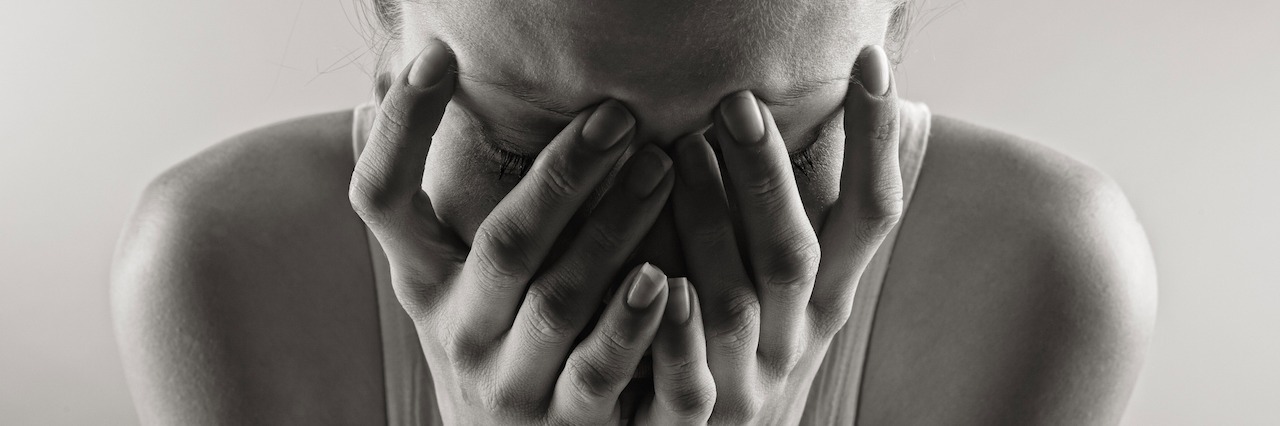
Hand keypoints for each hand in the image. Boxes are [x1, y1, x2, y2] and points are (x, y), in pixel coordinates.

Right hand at [349, 40, 714, 423]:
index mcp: (422, 279)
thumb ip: (432, 192)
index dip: (402, 130)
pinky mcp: (563, 422)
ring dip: (611, 233)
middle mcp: (455, 329)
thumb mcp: (447, 274)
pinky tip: (665, 278)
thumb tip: (382, 82)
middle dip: (560, 175)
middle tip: (618, 116)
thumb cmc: (489, 334)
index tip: (436, 56)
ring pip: (558, 301)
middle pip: (501, 244)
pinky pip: (599, 371)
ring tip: (659, 170)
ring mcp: (507, 381)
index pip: (382, 198)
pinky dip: (631, 325)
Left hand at [669, 44, 903, 422]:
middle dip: (768, 177)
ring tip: (680, 155)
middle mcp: (798, 335)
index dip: (875, 142)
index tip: (871, 64)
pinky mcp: (700, 418)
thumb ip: (802, 211)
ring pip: (735, 302)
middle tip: (736, 104)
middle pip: (795, 252)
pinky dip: (677, 332)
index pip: (872, 213)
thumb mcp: (790, 282)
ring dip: (711, 226)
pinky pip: (689, 379)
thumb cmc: (751, 339)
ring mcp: (750, 379)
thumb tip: (844, 109)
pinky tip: (661, 280)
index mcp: (830, 294)